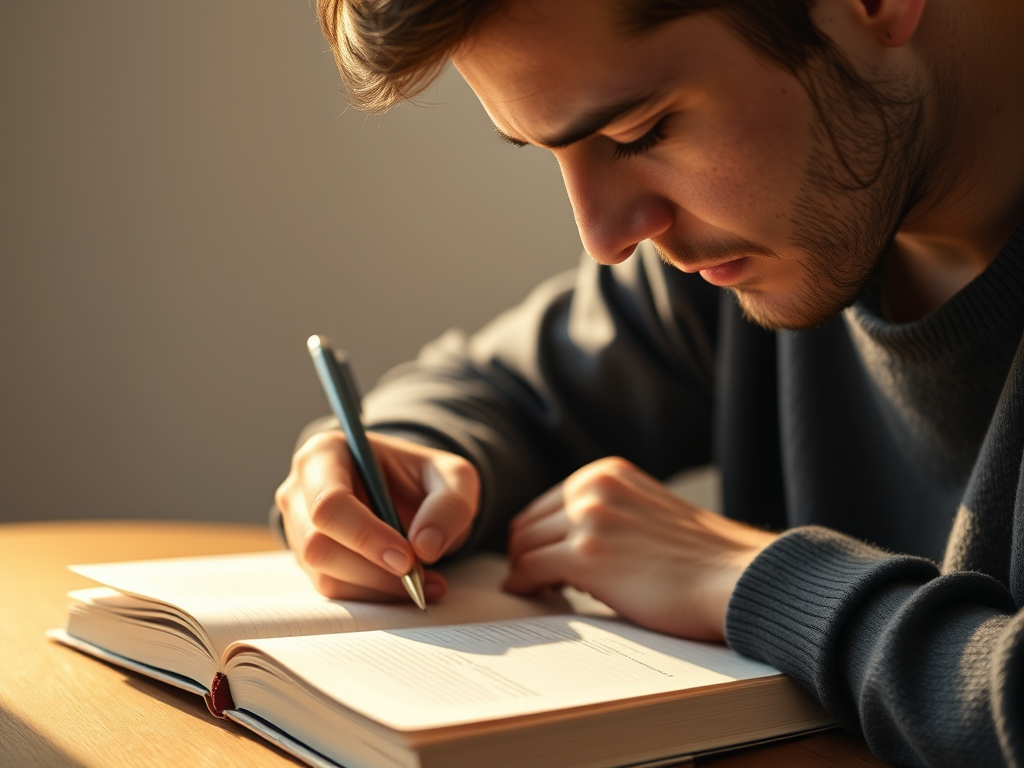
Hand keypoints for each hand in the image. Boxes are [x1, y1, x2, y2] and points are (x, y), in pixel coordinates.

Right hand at [275, 430, 478, 602]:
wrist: (409, 494)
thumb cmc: (421, 478)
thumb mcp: (454, 477)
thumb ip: (450, 504)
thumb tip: (425, 546)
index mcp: (325, 454)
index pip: (328, 503)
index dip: (365, 536)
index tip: (406, 558)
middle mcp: (301, 491)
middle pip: (318, 545)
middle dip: (373, 569)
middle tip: (419, 576)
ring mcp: (299, 529)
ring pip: (325, 575)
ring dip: (378, 588)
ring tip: (425, 582)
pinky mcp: (309, 562)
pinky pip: (334, 590)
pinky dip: (374, 595)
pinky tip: (407, 587)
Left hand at [503, 457, 776, 640]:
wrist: (734, 577)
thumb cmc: (699, 557)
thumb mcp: (645, 508)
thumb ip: (607, 511)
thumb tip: (561, 539)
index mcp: (607, 472)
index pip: (546, 503)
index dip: (537, 536)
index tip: (538, 559)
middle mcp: (593, 487)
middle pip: (528, 524)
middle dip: (525, 554)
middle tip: (532, 580)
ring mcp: (588, 519)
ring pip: (524, 547)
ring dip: (525, 572)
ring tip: (539, 591)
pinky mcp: (586, 556)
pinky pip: (530, 571)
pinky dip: (524, 587)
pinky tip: (535, 598)